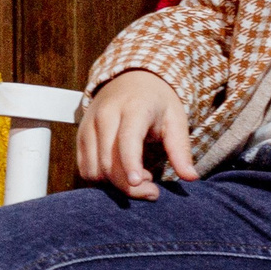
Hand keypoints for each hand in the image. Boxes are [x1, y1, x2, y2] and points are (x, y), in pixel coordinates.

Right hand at [76, 70, 195, 199]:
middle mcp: (105, 115)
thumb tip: (191, 178)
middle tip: (152, 190)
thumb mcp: (176, 119)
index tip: (137, 183)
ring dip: (115, 184)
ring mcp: (88, 126)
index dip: (130, 162)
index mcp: (133, 108)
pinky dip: (102, 179)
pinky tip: (121, 173)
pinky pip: (85, 169)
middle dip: (129, 185)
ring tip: (137, 177)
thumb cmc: (157, 102)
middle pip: (109, 161)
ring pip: (94, 169)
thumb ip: (181, 149)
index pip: (127, 138)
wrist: (130, 79)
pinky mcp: (80, 136)